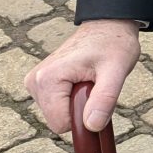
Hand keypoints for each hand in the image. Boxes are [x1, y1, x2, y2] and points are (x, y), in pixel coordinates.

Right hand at [25, 19, 141, 134]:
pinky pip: (57, 106)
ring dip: (78, 103)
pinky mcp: (40, 83)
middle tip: (95, 84)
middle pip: (58, 120)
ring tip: (90, 79)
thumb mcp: (116, 70)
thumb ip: (105, 99)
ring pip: (58, 114)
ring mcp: (35, 82)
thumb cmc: (113, 43)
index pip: (61, 124)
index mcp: (48, 79)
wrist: (107, 25)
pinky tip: (83, 80)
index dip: (84, 119)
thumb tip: (92, 126)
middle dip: (80, 109)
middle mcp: (35, 81)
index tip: (98, 99)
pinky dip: (73, 99)